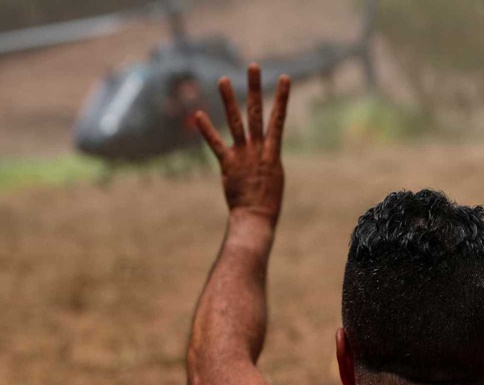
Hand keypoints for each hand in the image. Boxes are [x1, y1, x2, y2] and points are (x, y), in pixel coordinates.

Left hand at [195, 64, 290, 221]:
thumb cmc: (267, 202)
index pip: (279, 119)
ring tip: (223, 80)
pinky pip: (216, 144)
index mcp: (273, 152)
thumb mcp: (274, 177)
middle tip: (253, 67)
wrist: (256, 218)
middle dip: (255, 89)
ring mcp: (243, 155)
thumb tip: (265, 153)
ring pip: (236, 123)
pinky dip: (207, 130)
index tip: (284, 78)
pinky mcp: (228, 165)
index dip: (282, 98)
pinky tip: (198, 115)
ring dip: (230, 100)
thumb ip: (267, 160)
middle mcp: (258, 149)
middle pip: (257, 113)